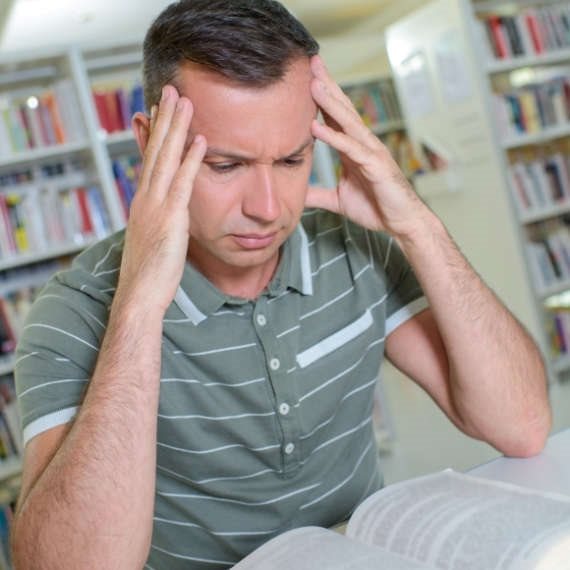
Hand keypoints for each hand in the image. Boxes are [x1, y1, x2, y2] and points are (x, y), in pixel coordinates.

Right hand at [117, 85, 206, 313]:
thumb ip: (162, 220)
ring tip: (185, 101)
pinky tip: (201, 140)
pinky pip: (183, 183)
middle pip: (156, 151)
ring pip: (166, 159)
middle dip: (164, 119)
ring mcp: (156, 206)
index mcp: (143, 202)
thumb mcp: (154, 240)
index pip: (150, 159)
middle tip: (172, 91)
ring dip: (177, 129)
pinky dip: (192, 160)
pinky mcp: (170, 218)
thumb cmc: (150, 273)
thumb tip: (171, 213)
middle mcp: (146, 198)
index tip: (160, 110)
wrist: (140, 294)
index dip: (155, 133)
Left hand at [306, 56, 425, 238]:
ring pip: (347, 122)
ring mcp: (370, 152)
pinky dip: (334, 138)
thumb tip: (296, 193)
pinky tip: (316, 128)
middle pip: (342, 109)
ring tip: (312, 84)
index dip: (322, 97)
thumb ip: (317, 194)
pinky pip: (351, 149)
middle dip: (326, 85)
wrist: (401, 223)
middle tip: (311, 62)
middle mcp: (362, 144)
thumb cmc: (375, 207)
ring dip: (329, 103)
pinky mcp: (375, 165)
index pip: (335, 117)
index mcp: (352, 148)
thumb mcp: (337, 200)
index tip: (306, 76)